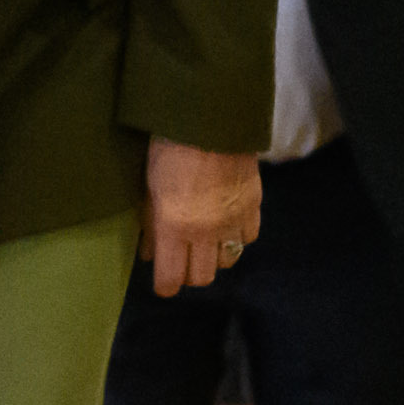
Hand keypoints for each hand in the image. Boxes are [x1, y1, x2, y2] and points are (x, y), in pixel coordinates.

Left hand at [145, 139, 262, 298]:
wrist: (211, 118)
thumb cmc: (169, 148)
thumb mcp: (150, 186)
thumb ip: (150, 224)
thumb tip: (149, 253)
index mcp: (175, 228)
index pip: (172, 278)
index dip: (165, 286)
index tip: (163, 284)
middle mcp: (207, 232)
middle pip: (202, 277)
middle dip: (189, 274)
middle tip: (181, 261)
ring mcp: (233, 220)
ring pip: (228, 260)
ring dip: (214, 256)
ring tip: (205, 242)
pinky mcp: (253, 206)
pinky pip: (249, 237)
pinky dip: (238, 236)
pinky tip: (228, 224)